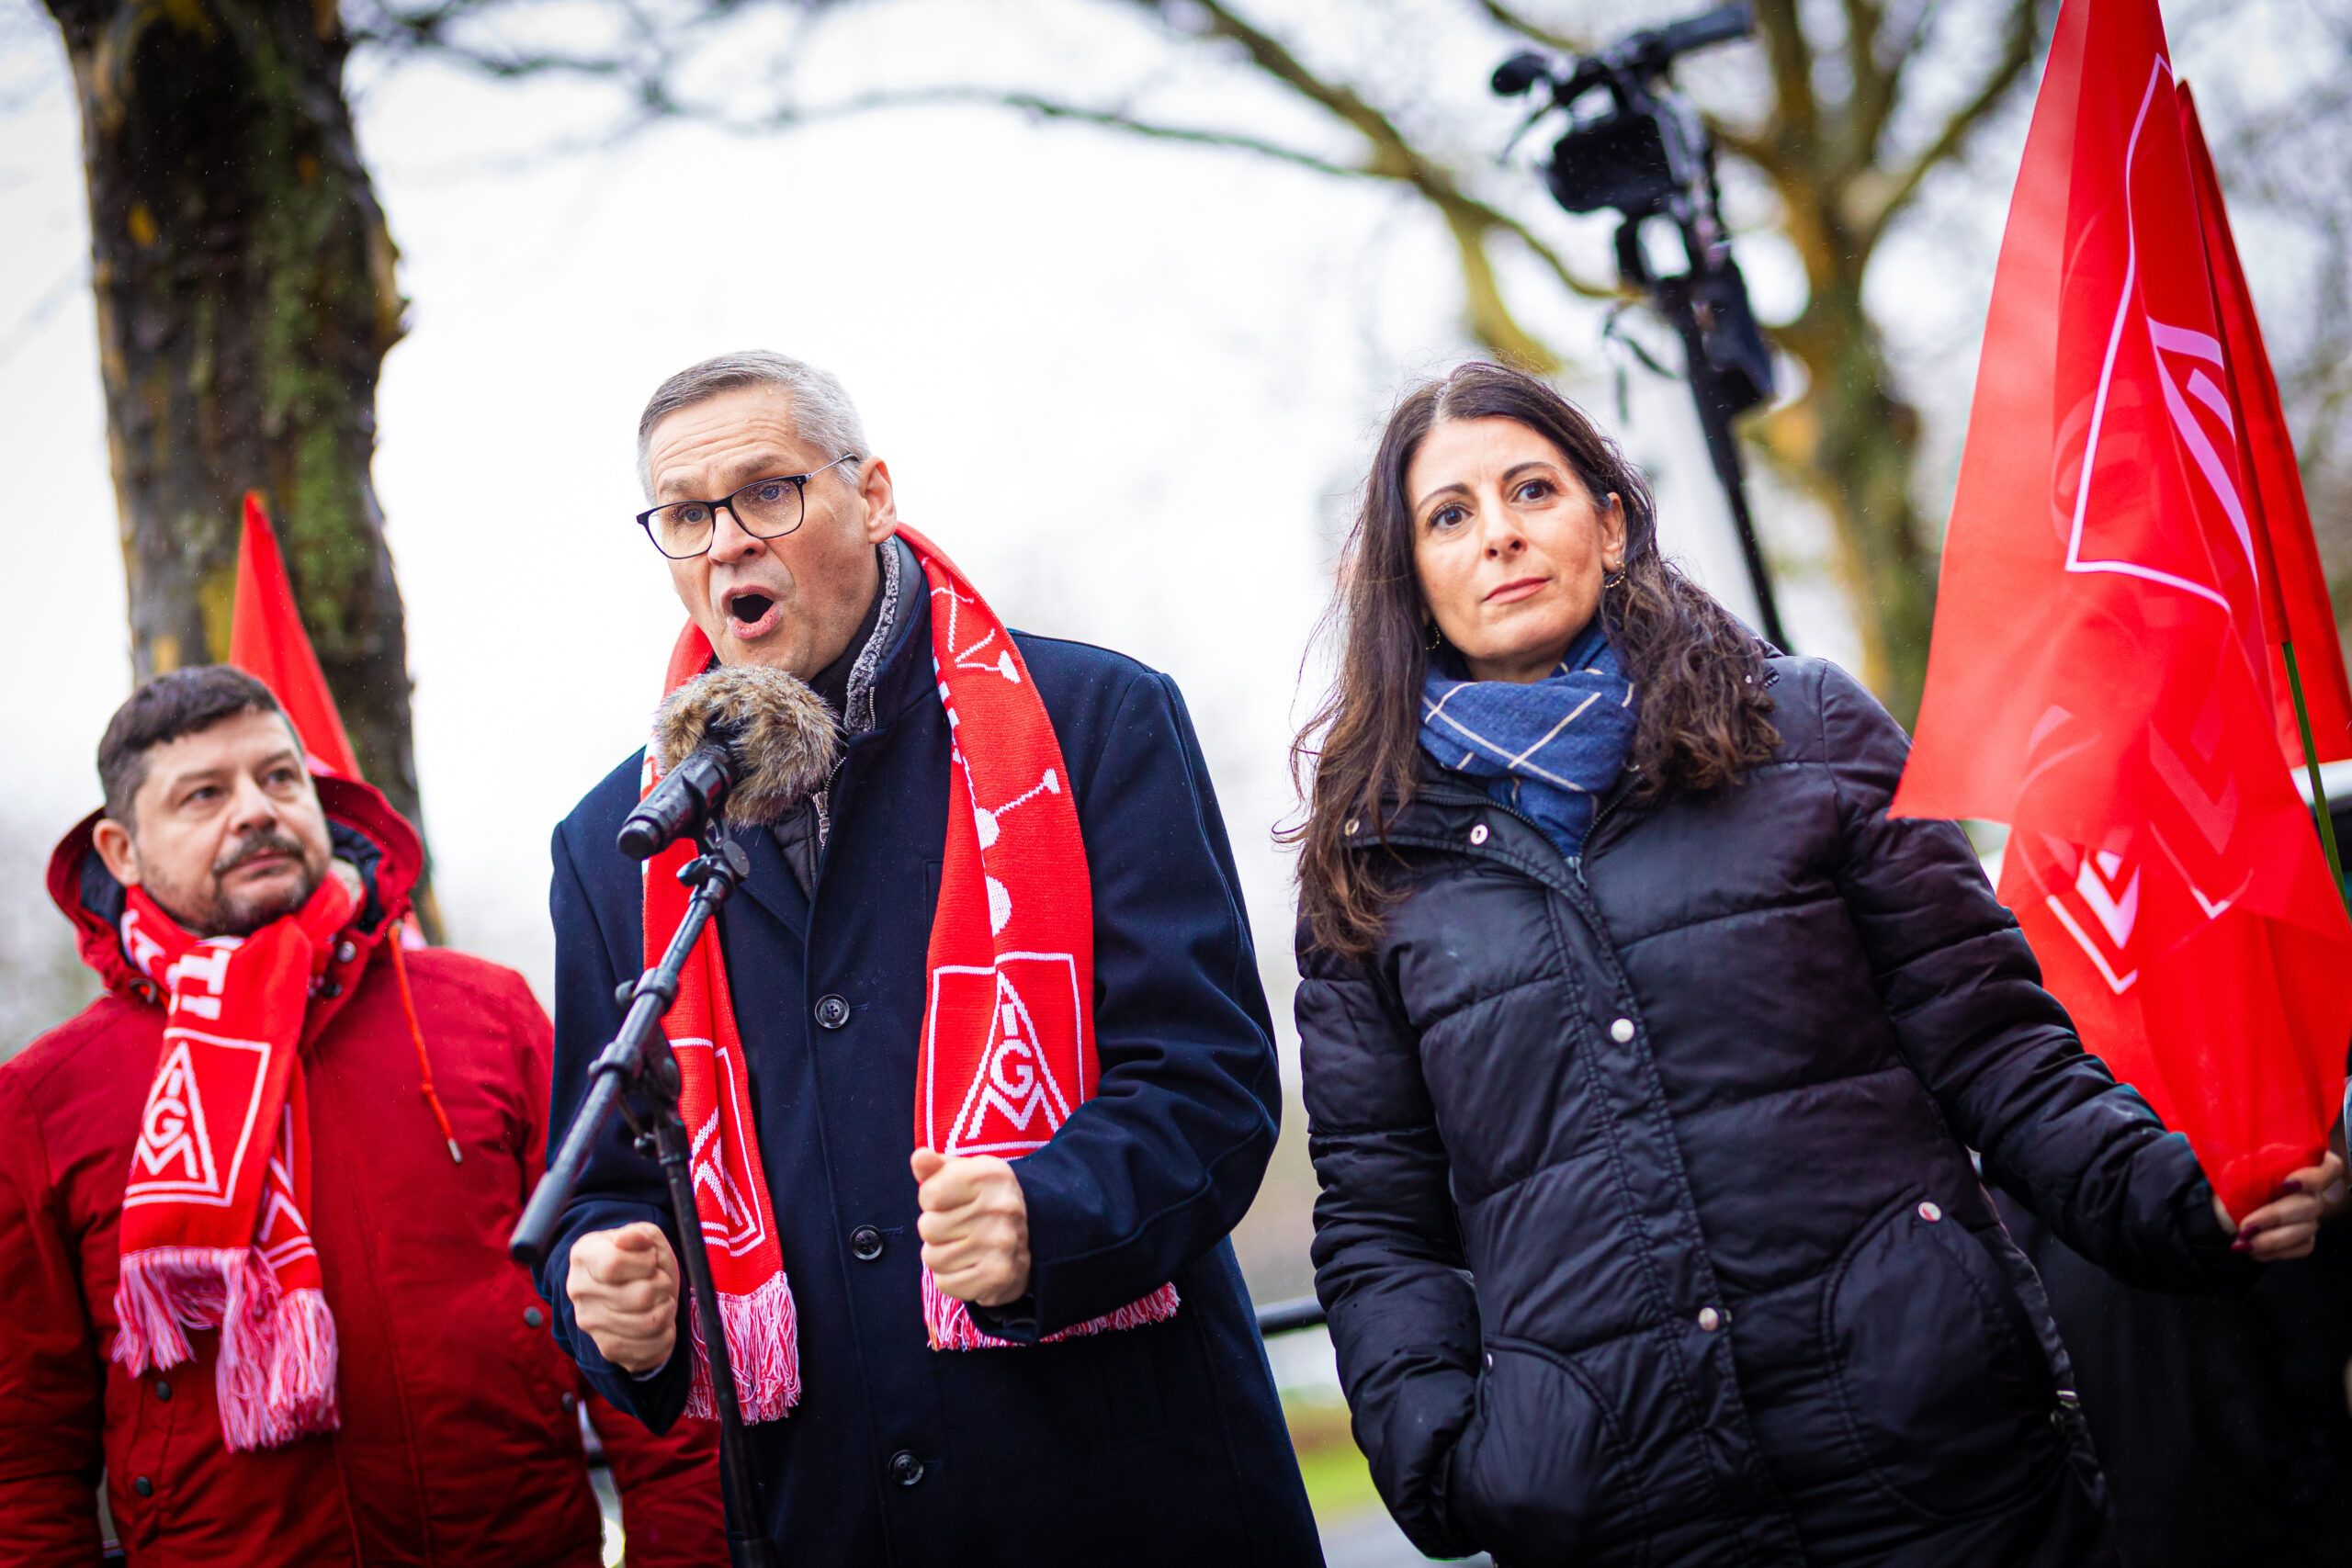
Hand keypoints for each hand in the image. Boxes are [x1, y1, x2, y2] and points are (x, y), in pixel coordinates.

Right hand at [566, 1222, 679, 1372]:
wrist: (637, 1288)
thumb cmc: (642, 1260)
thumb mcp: (646, 1237)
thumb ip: (639, 1234)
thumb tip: (627, 1239)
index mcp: (584, 1256)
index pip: (614, 1264)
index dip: (646, 1262)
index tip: (651, 1260)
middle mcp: (579, 1291)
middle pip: (641, 1296)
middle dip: (664, 1286)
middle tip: (662, 1283)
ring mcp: (590, 1323)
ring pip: (649, 1324)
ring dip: (667, 1310)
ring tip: (662, 1301)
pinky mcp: (607, 1349)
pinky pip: (649, 1349)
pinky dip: (666, 1335)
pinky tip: (660, 1323)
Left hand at [912, 1148, 1030, 1306]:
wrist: (1031, 1240)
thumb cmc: (982, 1202)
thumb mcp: (963, 1175)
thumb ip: (936, 1167)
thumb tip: (919, 1156)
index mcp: (990, 1174)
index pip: (928, 1195)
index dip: (931, 1200)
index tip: (950, 1202)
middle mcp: (1001, 1207)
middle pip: (928, 1228)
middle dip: (936, 1229)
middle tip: (960, 1227)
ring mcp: (1002, 1243)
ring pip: (932, 1258)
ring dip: (941, 1255)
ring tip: (964, 1247)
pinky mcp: (998, 1276)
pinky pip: (945, 1283)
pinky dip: (951, 1278)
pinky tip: (970, 1265)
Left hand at [2212, 1151, 2345, 1261]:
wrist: (2220, 1213)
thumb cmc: (2230, 1187)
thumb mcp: (2234, 1172)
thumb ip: (2249, 1171)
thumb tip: (2248, 1185)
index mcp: (2296, 1166)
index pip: (2330, 1167)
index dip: (2316, 1176)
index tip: (2287, 1184)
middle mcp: (2308, 1192)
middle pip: (2312, 1205)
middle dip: (2275, 1216)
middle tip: (2246, 1225)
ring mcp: (2309, 1217)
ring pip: (2306, 1229)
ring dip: (2272, 1239)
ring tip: (2245, 1240)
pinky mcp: (2305, 1239)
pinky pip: (2302, 1247)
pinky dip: (2275, 1251)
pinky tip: (2253, 1249)